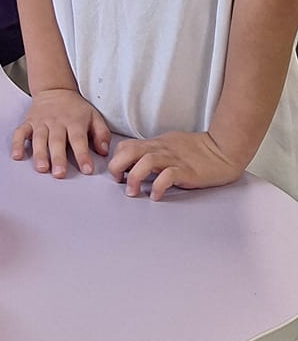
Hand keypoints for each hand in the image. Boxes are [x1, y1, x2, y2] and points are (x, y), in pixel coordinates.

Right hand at [11, 89, 111, 176]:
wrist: (55, 89)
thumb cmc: (75, 108)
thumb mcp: (94, 116)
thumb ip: (101, 134)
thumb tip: (104, 151)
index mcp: (74, 122)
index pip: (79, 140)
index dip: (83, 155)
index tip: (86, 170)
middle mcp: (56, 122)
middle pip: (57, 141)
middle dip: (58, 158)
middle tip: (59, 174)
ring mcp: (41, 122)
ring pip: (39, 139)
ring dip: (39, 154)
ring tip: (41, 168)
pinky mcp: (28, 122)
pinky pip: (20, 132)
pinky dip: (17, 144)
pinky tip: (17, 156)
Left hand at [107, 129, 243, 200]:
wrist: (224, 149)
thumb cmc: (198, 150)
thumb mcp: (170, 146)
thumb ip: (153, 153)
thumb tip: (135, 164)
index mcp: (156, 144)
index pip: (126, 145)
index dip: (116, 159)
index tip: (117, 174)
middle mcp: (161, 149)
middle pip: (129, 151)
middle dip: (117, 166)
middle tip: (118, 181)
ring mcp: (174, 159)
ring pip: (146, 161)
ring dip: (134, 177)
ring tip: (132, 192)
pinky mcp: (186, 170)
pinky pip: (168, 176)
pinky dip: (158, 186)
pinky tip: (155, 195)